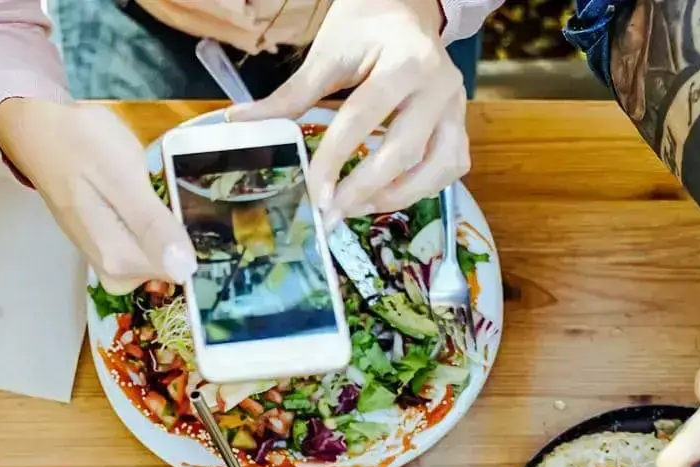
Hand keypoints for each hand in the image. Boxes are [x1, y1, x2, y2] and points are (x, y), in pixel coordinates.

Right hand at [0, 98, 195, 292]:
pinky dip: (152, 224)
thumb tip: (184, 270)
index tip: (183, 206)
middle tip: (162, 189)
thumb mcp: (123, 177)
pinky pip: (144, 245)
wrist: (41, 133)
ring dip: (164, 225)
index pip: (180, 269)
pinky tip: (141, 197)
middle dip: (177, 231)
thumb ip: (152, 226)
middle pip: (170, 265)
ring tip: (149, 188)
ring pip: (159, 255)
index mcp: (118, 258)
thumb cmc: (80, 146)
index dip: (191, 238)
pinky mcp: (107, 244)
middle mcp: (111, 269)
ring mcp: (107, 258)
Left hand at [227, 0, 467, 225]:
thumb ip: (290, 95)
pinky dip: (422, 188)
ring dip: (397, 195)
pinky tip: (388, 193)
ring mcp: (455, 104)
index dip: (336, 160)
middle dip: (365, 188)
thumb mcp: (327, 54)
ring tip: (357, 207)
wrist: (405, 8)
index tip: (315, 193)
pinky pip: (451, 166)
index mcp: (405, 59)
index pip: (363, 118)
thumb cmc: (365, 28)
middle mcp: (439, 83)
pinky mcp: (459, 120)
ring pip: (439, 166)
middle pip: (405, 150)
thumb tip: (240, 120)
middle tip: (331, 213)